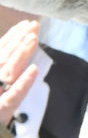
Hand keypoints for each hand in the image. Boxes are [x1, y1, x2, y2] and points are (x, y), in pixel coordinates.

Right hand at [0, 20, 38, 136]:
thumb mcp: (1, 89)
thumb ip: (5, 72)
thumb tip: (15, 56)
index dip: (11, 38)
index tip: (25, 25)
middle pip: (3, 59)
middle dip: (18, 41)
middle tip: (33, 26)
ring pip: (7, 72)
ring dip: (20, 54)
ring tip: (32, 39)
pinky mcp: (0, 112)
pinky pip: (12, 96)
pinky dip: (23, 83)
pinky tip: (34, 70)